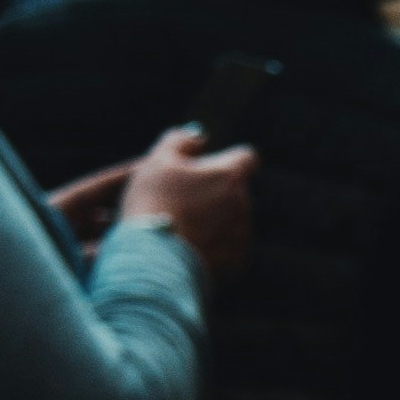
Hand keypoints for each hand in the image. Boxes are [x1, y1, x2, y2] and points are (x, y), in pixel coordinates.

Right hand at [114, 129, 258, 273]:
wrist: (155, 258)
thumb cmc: (154, 203)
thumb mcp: (158, 161)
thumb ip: (179, 141)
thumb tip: (197, 137)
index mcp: (230, 175)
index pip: (246, 157)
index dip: (229, 159)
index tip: (212, 167)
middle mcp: (244, 204)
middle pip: (233, 192)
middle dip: (212, 193)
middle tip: (179, 203)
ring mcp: (243, 234)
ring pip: (230, 221)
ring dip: (212, 221)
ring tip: (179, 228)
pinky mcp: (237, 262)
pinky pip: (226, 248)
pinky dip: (211, 247)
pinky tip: (187, 248)